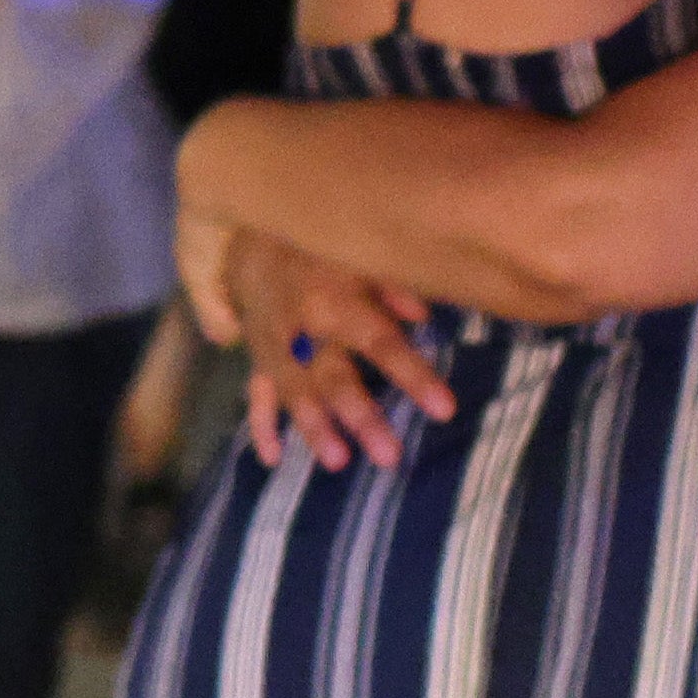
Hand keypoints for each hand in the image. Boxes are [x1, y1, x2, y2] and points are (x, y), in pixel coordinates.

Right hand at [220, 232, 450, 473]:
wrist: (253, 235)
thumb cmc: (323, 249)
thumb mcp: (360, 256)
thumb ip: (393, 285)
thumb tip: (424, 317)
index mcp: (337, 303)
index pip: (381, 343)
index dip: (412, 376)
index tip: (444, 409)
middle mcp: (305, 332)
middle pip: (336, 379)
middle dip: (361, 418)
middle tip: (389, 456)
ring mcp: (277, 350)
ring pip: (296, 394)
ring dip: (315, 428)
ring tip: (338, 462)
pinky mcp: (258, 359)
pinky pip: (257, 395)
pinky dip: (262, 426)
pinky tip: (273, 459)